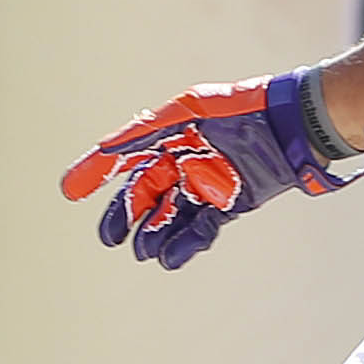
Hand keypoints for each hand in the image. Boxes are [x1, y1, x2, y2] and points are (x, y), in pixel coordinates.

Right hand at [62, 71, 355, 269]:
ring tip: (143, 251)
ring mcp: (206, 184)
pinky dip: (185, 242)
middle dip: (125, 217)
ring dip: (154, 235)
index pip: (124, 159)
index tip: (70, 191)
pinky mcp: (231, 202)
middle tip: (110, 238)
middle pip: (144, 194)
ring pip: (170, 216)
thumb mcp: (188, 111)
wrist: (292, 124)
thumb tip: (108, 148)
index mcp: (169, 138)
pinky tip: (170, 256)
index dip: (96, 173)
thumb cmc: (242, 107)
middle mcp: (183, 163)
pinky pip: (201, 227)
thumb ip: (147, 130)